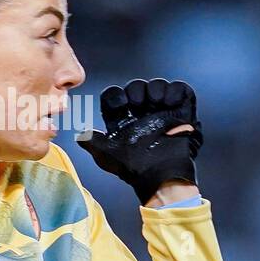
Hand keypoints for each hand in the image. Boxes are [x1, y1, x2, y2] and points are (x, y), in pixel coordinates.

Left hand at [75, 78, 203, 204]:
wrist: (160, 174)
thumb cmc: (133, 167)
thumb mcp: (106, 155)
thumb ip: (91, 141)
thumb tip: (78, 134)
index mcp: (123, 121)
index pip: (115, 97)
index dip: (115, 95)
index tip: (120, 103)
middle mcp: (141, 114)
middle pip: (136, 87)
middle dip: (136, 90)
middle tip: (138, 102)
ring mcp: (162, 112)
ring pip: (157, 86)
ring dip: (156, 88)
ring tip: (156, 102)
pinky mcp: (181, 112)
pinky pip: (179, 90)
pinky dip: (174, 91)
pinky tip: (169, 102)